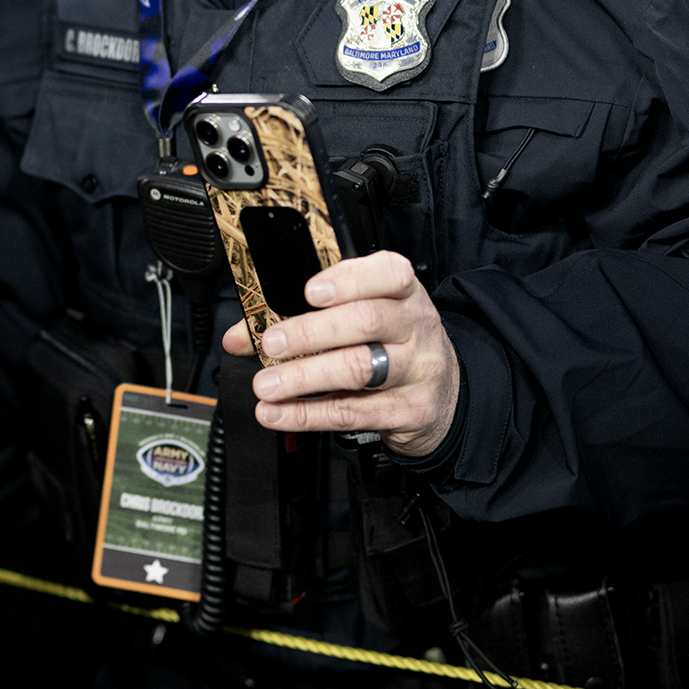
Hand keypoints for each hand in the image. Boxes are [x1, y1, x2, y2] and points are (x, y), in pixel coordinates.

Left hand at [225, 251, 461, 457]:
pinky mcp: (410, 410)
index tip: (309, 291)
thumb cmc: (392, 347)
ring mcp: (418, 369)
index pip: (388, 274)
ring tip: (267, 384)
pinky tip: (279, 414)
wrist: (446, 397)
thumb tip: (243, 334)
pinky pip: (354, 412)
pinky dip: (309, 415)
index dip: (348, 280)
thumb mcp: (362, 321)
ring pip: (359, 367)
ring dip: (303, 377)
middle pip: (366, 321)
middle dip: (311, 332)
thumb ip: (303, 318)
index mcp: (403, 294)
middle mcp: (416, 326)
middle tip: (272, 343)